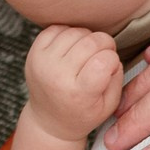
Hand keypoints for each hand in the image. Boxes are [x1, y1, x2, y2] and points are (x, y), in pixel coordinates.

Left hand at [23, 25, 123, 141]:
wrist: (49, 121)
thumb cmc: (82, 114)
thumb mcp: (108, 106)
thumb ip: (116, 79)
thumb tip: (111, 53)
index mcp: (78, 93)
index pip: (104, 60)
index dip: (113, 58)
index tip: (110, 66)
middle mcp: (58, 76)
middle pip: (91, 42)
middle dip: (104, 43)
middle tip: (104, 53)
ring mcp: (43, 62)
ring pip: (74, 32)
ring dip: (87, 38)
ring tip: (87, 53)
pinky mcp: (34, 53)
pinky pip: (57, 29)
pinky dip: (69, 33)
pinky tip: (72, 48)